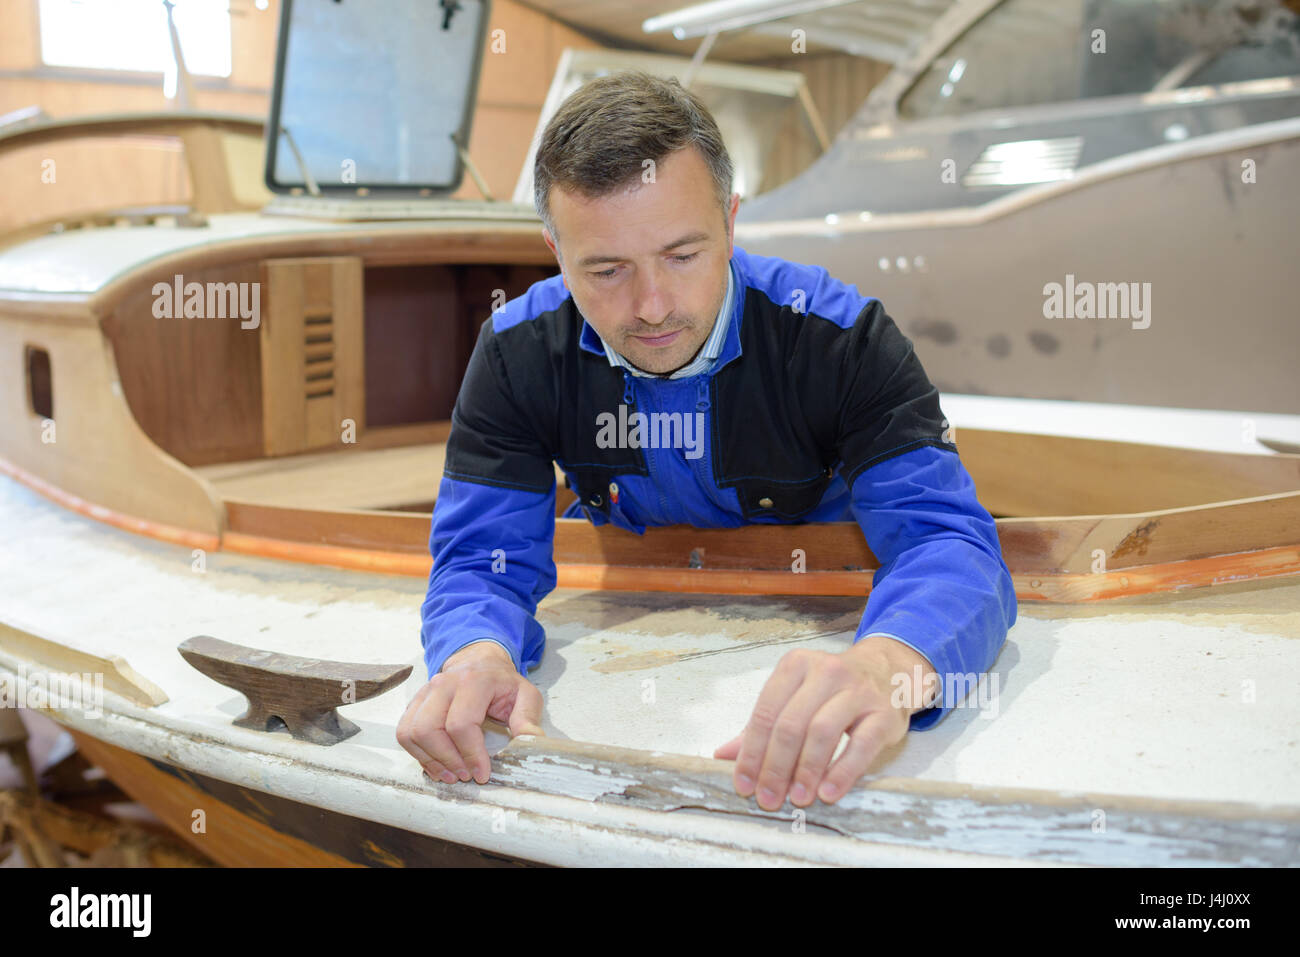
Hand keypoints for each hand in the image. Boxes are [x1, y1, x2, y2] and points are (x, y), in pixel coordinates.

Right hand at [396, 641, 543, 785]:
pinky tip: (436, 765)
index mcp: (473, 681)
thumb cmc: (502, 683)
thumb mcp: (525, 694)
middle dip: (447, 760)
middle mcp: (444, 684)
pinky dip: (417, 753)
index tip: (482, 773)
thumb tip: (532, 742)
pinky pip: (404, 732)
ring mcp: (425, 692)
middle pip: (430, 730)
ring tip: (450, 774)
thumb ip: (528, 718)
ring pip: (412, 732)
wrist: (479, 662)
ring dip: (430, 760)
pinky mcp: (415, 703)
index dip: (470, 754)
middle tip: (465, 775)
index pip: (461, 724)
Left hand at [712, 636, 934, 810]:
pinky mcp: (883, 713)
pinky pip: (860, 745)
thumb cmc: (833, 690)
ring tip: (797, 798)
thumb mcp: (795, 696)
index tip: (744, 785)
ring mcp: (857, 691)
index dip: (751, 752)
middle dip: (775, 766)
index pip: (766, 712)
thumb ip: (762, 725)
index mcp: (795, 666)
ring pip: (822, 731)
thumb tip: (722, 755)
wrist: (889, 672)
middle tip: (769, 799)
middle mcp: (825, 672)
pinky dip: (842, 771)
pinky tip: (828, 792)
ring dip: (806, 770)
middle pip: (791, 724)